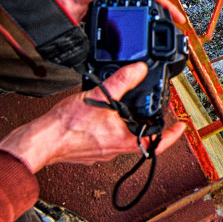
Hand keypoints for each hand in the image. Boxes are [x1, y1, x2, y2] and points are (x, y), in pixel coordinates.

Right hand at [0, 63, 186, 171]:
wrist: (41, 141)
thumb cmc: (67, 126)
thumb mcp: (100, 96)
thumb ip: (121, 81)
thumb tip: (138, 69)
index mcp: (124, 141)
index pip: (157, 142)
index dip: (172, 135)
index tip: (181, 127)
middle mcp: (115, 150)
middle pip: (138, 137)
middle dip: (144, 123)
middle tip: (149, 110)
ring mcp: (100, 152)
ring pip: (120, 138)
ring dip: (124, 124)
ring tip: (122, 108)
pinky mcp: (87, 150)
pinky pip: (103, 138)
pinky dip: (106, 127)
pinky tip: (97, 116)